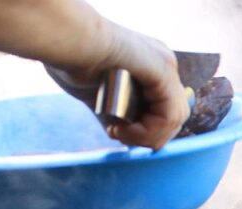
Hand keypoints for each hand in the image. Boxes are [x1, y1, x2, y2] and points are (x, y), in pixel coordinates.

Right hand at [58, 25, 189, 149]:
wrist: (66, 39)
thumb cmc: (72, 62)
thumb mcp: (100, 93)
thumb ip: (117, 111)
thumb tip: (121, 133)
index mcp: (152, 67)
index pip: (166, 111)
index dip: (146, 132)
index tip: (115, 131)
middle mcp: (164, 63)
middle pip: (174, 117)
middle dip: (148, 136)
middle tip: (119, 133)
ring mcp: (166, 65)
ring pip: (174, 119)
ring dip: (144, 137)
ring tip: (118, 131)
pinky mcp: (163, 70)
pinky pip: (169, 115)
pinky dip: (147, 131)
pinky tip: (122, 128)